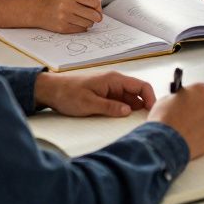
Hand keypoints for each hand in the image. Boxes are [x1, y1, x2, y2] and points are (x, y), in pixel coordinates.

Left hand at [34, 71, 154, 116]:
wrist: (50, 90)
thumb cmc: (67, 93)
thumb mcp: (89, 103)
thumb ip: (110, 107)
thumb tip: (128, 111)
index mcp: (114, 79)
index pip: (141, 86)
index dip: (150, 98)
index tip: (152, 112)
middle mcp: (114, 82)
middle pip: (137, 93)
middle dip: (144, 107)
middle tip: (146, 122)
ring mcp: (109, 89)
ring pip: (129, 99)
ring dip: (134, 110)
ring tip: (136, 124)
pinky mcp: (104, 95)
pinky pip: (119, 102)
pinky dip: (123, 110)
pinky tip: (123, 120)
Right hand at [38, 0, 103, 32]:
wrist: (39, 11)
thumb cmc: (59, 1)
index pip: (94, 2)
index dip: (98, 6)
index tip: (97, 8)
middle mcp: (67, 6)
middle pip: (93, 15)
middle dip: (97, 16)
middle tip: (96, 17)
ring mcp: (64, 18)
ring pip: (88, 24)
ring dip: (89, 22)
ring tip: (84, 19)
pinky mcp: (63, 28)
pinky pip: (81, 30)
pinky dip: (82, 27)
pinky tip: (77, 23)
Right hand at [150, 82, 203, 158]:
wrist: (167, 141)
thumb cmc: (165, 120)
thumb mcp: (165, 100)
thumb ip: (178, 98)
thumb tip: (178, 101)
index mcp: (199, 90)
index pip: (200, 89)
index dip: (193, 96)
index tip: (188, 101)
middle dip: (200, 109)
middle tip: (187, 116)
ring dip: (201, 123)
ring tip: (186, 130)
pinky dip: (202, 135)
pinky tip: (190, 138)